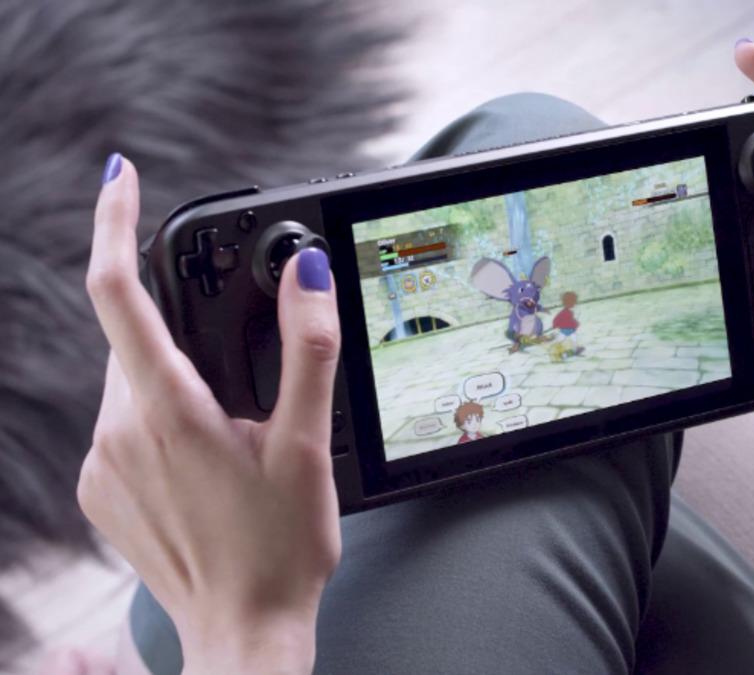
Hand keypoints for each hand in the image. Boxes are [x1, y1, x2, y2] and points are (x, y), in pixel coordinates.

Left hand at [78, 154, 341, 673]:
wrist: (243, 632)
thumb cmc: (281, 546)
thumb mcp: (308, 443)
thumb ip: (308, 348)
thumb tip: (307, 273)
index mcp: (167, 409)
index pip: (117, 291)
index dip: (113, 221)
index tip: (122, 176)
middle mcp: (119, 431)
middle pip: (134, 337)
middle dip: (182, 330)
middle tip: (245, 381)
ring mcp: (102, 465)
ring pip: (129, 381)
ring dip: (174, 378)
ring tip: (237, 435)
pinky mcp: (100, 492)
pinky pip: (123, 425)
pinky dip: (158, 418)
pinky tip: (208, 464)